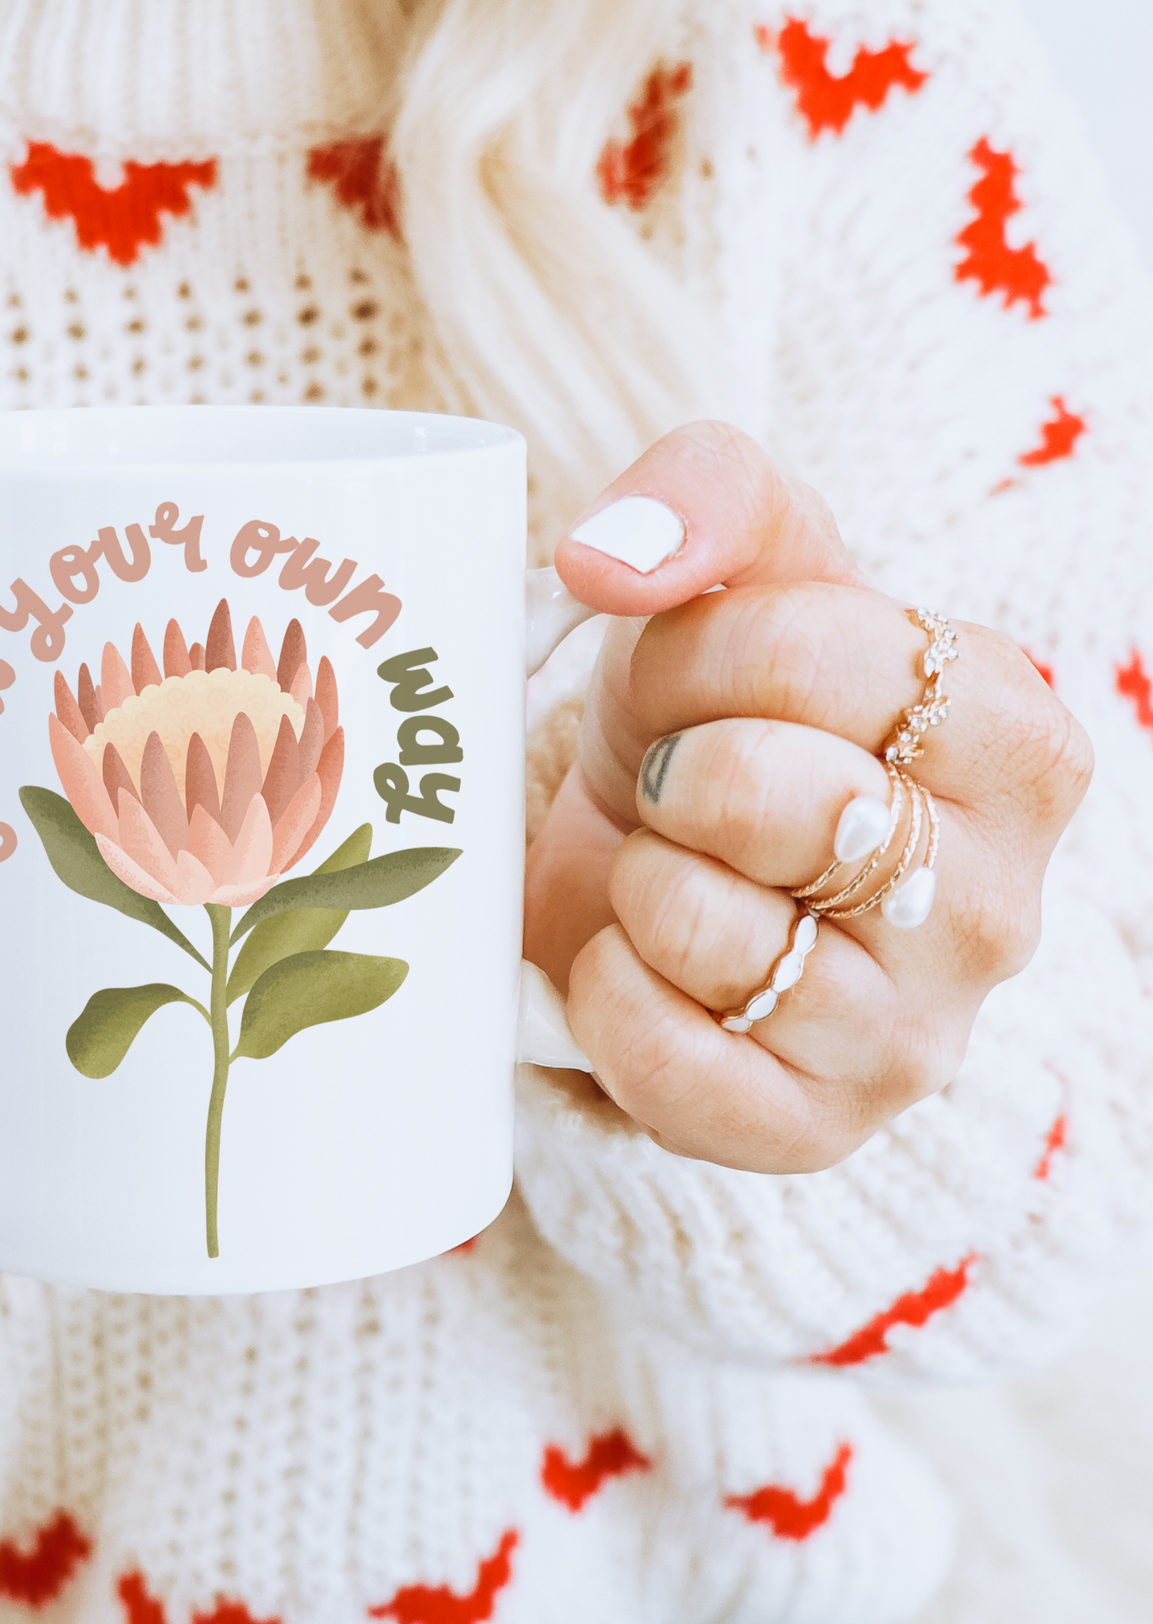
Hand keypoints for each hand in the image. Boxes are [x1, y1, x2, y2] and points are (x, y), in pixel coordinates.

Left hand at [524, 422, 1091, 1172]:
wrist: (671, 863)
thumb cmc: (723, 710)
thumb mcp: (740, 572)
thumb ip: (709, 495)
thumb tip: (614, 556)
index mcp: (1016, 737)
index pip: (807, 651)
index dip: (692, 652)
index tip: (691, 679)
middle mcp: (1001, 900)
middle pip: (762, 793)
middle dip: (670, 768)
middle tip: (682, 784)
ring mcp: (915, 1032)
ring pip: (705, 927)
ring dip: (640, 881)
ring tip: (678, 872)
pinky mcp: (812, 1128)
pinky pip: (659, 1053)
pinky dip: (607, 988)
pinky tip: (642, 958)